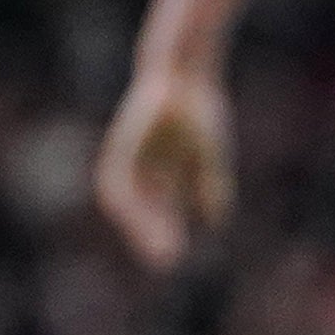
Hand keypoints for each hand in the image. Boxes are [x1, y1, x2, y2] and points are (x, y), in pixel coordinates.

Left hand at [92, 65, 236, 267]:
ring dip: (139, 225)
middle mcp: (139, 168)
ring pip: (125, 201)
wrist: (184, 71)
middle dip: (151, 237)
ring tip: (155, 245)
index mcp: (160, 173)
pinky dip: (129, 201)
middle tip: (164, 263)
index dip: (164, 235)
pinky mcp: (120, 145)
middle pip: (141, 212)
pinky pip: (118, 179)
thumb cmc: (200, 109)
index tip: (172, 259)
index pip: (158, 214)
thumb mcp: (210, 153)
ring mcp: (127, 156)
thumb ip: (210, 185)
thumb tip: (215, 220)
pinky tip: (136, 216)